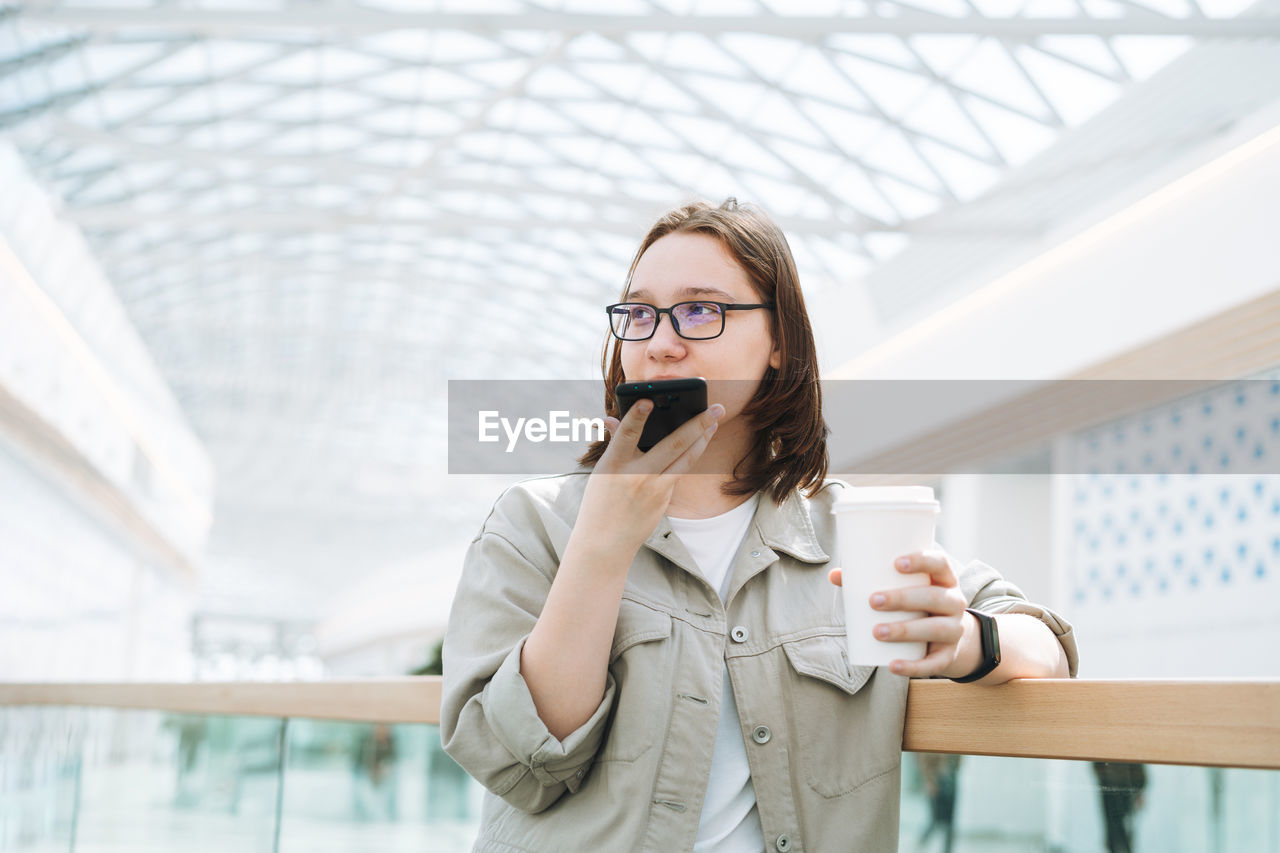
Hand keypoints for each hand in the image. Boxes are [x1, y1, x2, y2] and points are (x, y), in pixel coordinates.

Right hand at [574, 400, 724, 555]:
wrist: (605, 542)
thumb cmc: (601, 501)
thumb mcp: (601, 471)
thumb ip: (614, 443)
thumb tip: (612, 419)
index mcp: (613, 464)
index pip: (626, 435)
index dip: (636, 417)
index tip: (647, 401)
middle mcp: (635, 475)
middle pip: (672, 444)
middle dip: (698, 423)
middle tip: (716, 408)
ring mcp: (653, 489)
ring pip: (685, 458)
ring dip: (703, 438)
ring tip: (715, 421)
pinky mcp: (663, 500)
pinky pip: (680, 471)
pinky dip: (692, 454)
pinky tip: (701, 441)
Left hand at [828, 550, 967, 676]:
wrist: (946, 638)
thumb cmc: (915, 605)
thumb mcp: (902, 590)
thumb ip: (869, 581)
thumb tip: (834, 575)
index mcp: (944, 580)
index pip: (940, 563)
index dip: (922, 561)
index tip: (896, 563)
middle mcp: (954, 603)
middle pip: (934, 597)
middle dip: (903, 598)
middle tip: (873, 601)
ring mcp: (954, 630)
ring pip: (936, 628)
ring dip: (905, 630)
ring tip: (877, 632)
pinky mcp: (947, 656)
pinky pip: (933, 663)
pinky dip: (913, 666)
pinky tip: (892, 665)